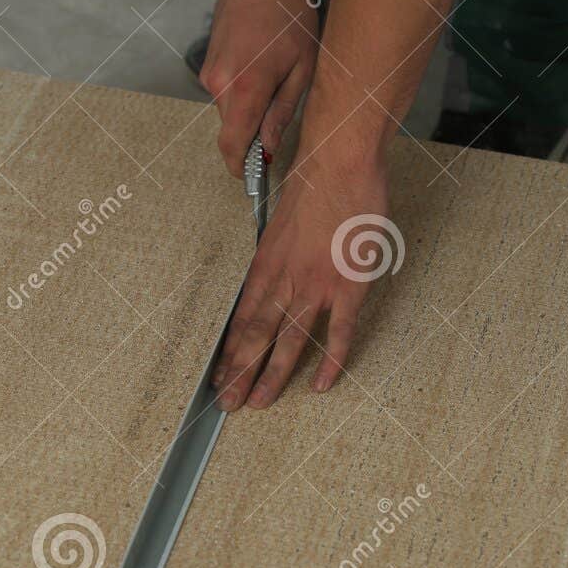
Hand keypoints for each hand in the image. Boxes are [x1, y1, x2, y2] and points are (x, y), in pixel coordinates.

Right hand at [198, 0, 318, 175]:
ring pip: (230, 112)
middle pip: (233, 131)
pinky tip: (264, 68)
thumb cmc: (287, 13)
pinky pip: (226, 94)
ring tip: (278, 83)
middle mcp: (220, 85)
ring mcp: (211, 75)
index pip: (232, 145)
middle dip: (253, 136)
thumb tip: (268, 146)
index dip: (241, 168)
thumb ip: (282, 111)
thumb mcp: (301, 66)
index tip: (253, 176)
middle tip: (281, 126)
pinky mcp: (208, 66)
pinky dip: (243, 93)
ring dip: (250, 111)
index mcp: (246, 87)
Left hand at [213, 153, 390, 409]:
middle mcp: (285, 280)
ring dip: (271, 376)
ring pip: (288, 341)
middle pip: (257, 336)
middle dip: (240, 373)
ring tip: (259, 403)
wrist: (339, 164)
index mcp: (266, 264)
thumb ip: (277, 253)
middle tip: (227, 403)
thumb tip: (272, 272)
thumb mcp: (281, 221)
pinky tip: (320, 384)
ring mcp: (316, 286)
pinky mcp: (349, 286)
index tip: (219, 373)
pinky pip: (339, 333)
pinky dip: (331, 361)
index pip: (242, 317)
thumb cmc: (314, 184)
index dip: (230, 349)